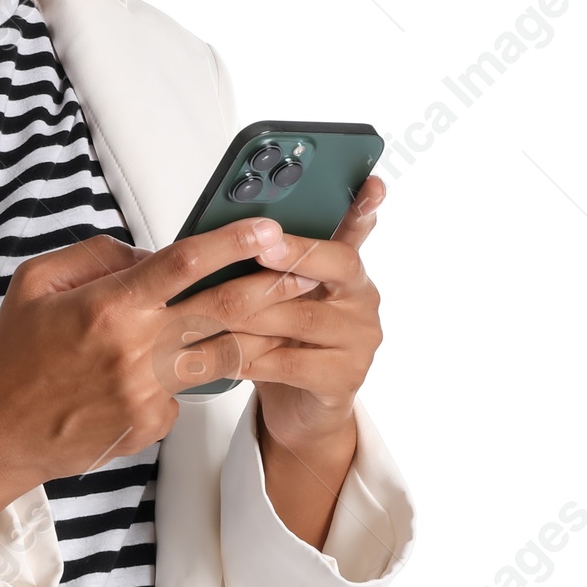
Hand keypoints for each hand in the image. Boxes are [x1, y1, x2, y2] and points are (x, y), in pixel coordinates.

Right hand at [0, 216, 304, 533]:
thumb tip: (148, 257)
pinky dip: (181, 377)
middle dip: (273, 287)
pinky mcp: (151, 425)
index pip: (182, 263)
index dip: (230, 242)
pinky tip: (155, 375)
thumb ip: (96, 257)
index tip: (267, 227)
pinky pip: (184, 392)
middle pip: (223, 312)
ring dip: (250, 335)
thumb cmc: (14, 355)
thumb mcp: (36, 282)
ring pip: (220, 357)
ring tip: (270, 316)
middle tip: (307, 271)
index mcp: (107, 306)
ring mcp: (146, 393)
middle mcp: (134, 350)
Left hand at [166, 176, 386, 546]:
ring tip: (215, 309)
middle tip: (260, 249)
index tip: (371, 184)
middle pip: (337, 264)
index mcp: (345, 268)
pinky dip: (252, 357)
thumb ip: (266, 259)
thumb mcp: (276, 293)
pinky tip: (225, 355)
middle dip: (293, 254)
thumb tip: (217, 224)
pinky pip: (291, 362)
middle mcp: (361, 298)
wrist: (298, 403)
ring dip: (253, 313)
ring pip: (302, 316)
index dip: (364, 207)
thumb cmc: (281, 337)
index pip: (358, 228)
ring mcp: (358, 339)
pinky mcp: (344, 377)